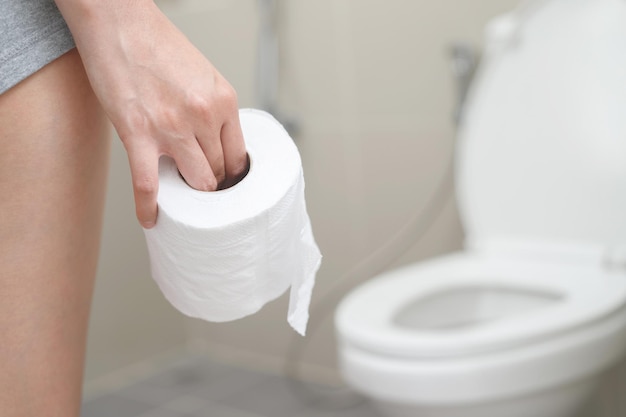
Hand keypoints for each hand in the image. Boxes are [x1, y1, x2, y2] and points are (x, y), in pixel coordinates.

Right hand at [54, 0, 247, 227]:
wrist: (120, 22)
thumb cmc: (159, 45)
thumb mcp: (204, 77)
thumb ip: (214, 112)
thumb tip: (215, 145)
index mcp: (224, 102)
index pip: (239, 157)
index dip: (232, 176)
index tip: (224, 184)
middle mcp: (204, 116)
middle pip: (219, 172)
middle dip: (212, 185)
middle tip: (202, 193)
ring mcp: (173, 128)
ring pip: (196, 183)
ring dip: (190, 195)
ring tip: (183, 199)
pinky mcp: (138, 134)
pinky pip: (149, 185)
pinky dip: (150, 207)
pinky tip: (152, 219)